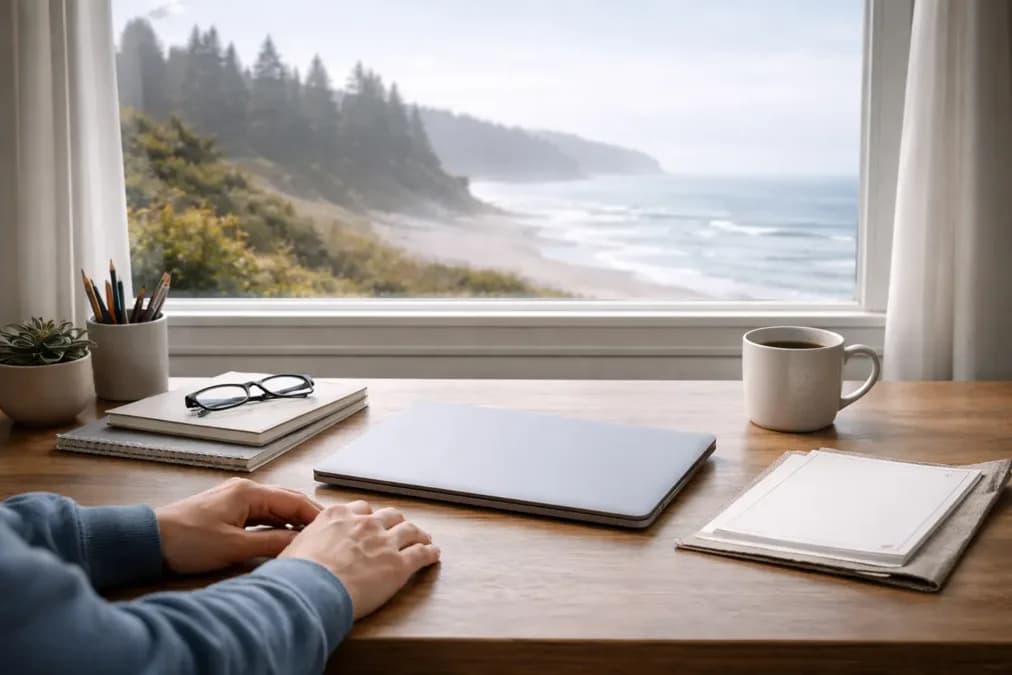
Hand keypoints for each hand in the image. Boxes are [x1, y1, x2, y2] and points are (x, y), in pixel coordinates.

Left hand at [155, 478, 321, 573]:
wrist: (148, 541)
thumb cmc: (187, 541)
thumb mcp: (234, 547)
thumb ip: (271, 544)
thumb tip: (301, 544)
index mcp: (249, 493)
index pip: (294, 501)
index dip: (315, 516)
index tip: (334, 529)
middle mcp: (245, 490)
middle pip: (287, 501)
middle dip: (308, 516)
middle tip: (329, 533)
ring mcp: (236, 500)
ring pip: (275, 509)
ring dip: (293, 522)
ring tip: (311, 538)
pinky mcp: (227, 511)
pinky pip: (262, 516)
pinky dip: (276, 526)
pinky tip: (284, 538)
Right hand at [279, 500, 440, 618]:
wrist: (310, 588)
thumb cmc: (297, 575)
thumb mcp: (293, 548)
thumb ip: (305, 544)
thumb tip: (297, 555)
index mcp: (338, 516)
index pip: (361, 508)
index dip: (370, 516)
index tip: (372, 522)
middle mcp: (364, 524)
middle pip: (389, 516)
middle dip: (396, 522)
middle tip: (400, 529)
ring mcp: (384, 542)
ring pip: (409, 530)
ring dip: (418, 534)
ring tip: (424, 538)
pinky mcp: (398, 564)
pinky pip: (421, 553)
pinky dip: (430, 552)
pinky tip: (433, 554)